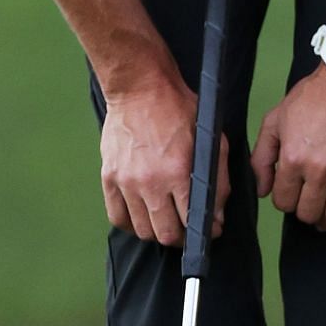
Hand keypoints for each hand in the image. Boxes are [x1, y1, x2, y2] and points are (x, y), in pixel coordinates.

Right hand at [100, 68, 227, 244]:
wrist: (140, 88)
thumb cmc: (179, 110)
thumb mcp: (211, 139)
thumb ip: (217, 181)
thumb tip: (216, 217)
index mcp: (179, 171)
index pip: (192, 222)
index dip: (203, 233)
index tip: (207, 230)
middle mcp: (151, 181)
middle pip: (166, 234)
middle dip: (181, 237)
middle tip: (186, 227)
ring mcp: (126, 181)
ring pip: (142, 230)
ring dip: (157, 231)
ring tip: (165, 220)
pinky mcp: (109, 177)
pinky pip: (118, 217)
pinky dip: (132, 224)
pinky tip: (142, 216)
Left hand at [252, 68, 325, 231]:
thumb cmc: (315, 95)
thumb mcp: (277, 118)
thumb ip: (263, 156)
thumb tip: (262, 191)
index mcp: (294, 157)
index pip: (284, 201)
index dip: (286, 201)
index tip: (293, 194)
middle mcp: (321, 168)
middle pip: (309, 213)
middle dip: (306, 213)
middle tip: (311, 205)